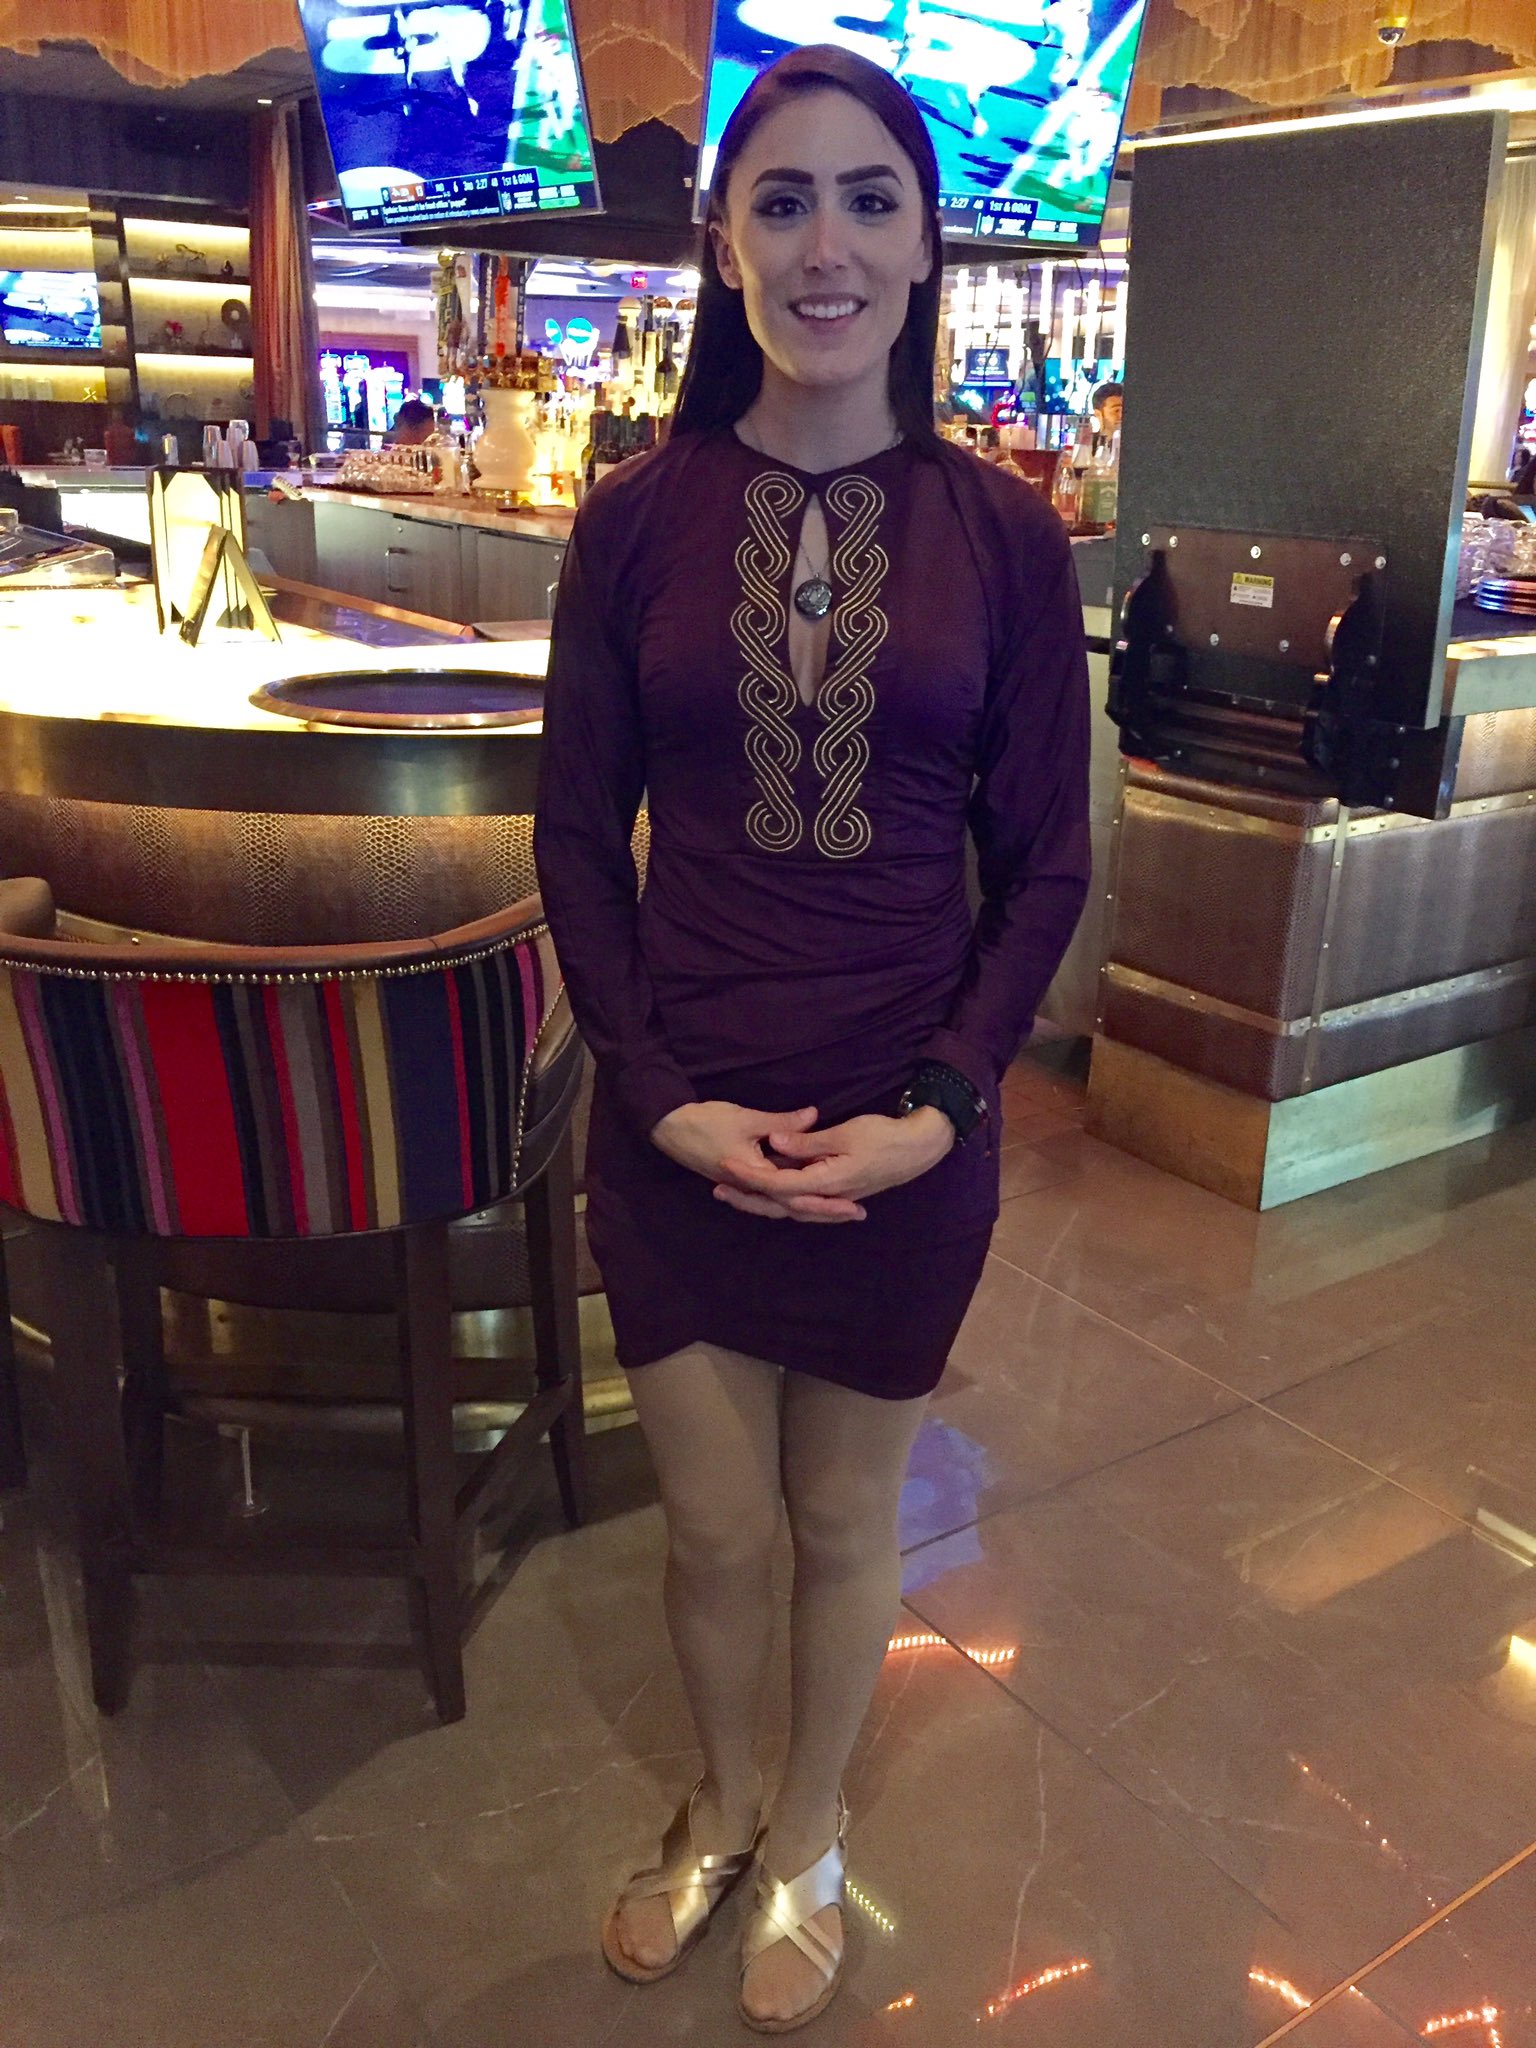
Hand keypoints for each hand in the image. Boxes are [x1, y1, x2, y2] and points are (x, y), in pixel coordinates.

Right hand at [650, 1100, 865, 1223]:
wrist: (669, 1128)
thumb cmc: (707, 1123)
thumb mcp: (748, 1119)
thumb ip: (783, 1122)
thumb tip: (814, 1115)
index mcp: (757, 1177)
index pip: (797, 1194)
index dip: (826, 1200)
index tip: (853, 1202)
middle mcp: (753, 1189)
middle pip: (795, 1206)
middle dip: (825, 1210)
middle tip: (857, 1213)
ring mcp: (747, 1188)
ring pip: (785, 1203)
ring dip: (812, 1206)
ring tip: (841, 1208)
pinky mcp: (743, 1180)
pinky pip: (775, 1195)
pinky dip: (794, 1196)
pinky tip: (810, 1193)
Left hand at [713, 1108, 955, 1222]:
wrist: (918, 1149)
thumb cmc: (884, 1137)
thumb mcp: (845, 1133)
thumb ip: (807, 1142)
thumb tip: (774, 1144)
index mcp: (826, 1183)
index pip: (778, 1183)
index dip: (749, 1175)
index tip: (725, 1164)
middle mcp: (826, 1196)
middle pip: (778, 1204)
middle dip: (747, 1198)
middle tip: (717, 1190)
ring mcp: (832, 1197)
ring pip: (789, 1206)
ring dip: (761, 1201)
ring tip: (734, 1193)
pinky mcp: (836, 1192)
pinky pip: (801, 1201)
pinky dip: (782, 1200)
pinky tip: (768, 1195)